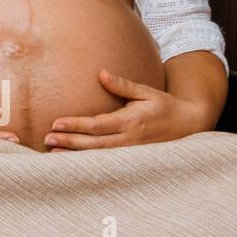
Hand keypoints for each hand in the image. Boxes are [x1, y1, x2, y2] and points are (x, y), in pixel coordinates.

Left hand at [44, 68, 209, 149]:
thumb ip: (123, 85)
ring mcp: (132, 152)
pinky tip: (73, 162)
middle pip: (94, 144)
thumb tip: (101, 73)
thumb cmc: (165, 106)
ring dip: (75, 155)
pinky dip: (89, 162)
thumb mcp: (146, 92)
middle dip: (69, 142)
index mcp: (131, 122)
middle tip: (47, 139)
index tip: (56, 123)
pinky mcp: (133, 159)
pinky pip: (107, 162)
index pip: (98, 125)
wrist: (190, 126)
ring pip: (99, 157)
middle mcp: (130, 140)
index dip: (76, 125)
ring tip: (53, 152)